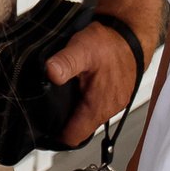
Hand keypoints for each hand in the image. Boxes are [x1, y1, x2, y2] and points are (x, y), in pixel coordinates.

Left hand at [46, 18, 149, 146]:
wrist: (130, 33)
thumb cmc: (110, 42)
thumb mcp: (82, 49)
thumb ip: (65, 62)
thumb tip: (51, 73)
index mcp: (98, 106)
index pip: (74, 137)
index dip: (55, 136)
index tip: (38, 129)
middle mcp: (108, 109)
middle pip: (79, 129)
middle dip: (60, 123)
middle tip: (40, 111)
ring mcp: (113, 103)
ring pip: (87, 117)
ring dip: (71, 112)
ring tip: (52, 100)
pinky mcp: (114, 94)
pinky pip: (95, 106)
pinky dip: (82, 102)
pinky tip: (71, 90)